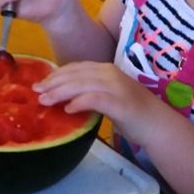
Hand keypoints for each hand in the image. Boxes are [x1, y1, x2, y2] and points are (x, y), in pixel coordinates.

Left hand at [36, 62, 158, 146]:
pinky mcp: (120, 103)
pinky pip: (95, 99)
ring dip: (61, 92)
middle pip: (76, 74)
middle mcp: (110, 74)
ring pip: (82, 84)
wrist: (158, 125)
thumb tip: (64, 99)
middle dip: (53, 82)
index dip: (56, 74)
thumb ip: (90, 93)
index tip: (40, 83)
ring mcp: (116, 87)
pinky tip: (68, 109)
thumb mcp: (108, 97)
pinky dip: (80, 102)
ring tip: (45, 100)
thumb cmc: (132, 113)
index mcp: (106, 70)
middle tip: (36, 92)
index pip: (76, 68)